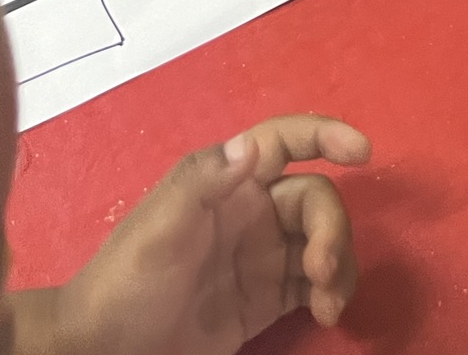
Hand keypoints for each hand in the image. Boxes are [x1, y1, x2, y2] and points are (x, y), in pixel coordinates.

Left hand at [26, 116, 369, 354]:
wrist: (104, 348)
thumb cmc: (128, 278)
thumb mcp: (160, 227)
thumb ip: (205, 182)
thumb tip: (255, 145)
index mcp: (226, 182)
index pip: (284, 141)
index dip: (324, 134)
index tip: (363, 151)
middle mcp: (251, 211)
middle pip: (314, 199)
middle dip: (331, 227)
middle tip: (321, 270)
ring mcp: (260, 256)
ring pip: (321, 241)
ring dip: (338, 263)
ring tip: (329, 304)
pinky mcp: (265, 299)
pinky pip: (314, 284)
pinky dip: (331, 292)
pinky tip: (327, 313)